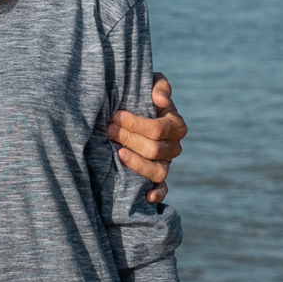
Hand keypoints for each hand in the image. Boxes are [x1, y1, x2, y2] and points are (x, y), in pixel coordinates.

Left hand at [108, 72, 185, 203]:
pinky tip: (146, 197)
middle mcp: (173, 147)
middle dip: (128, 139)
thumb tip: (160, 98)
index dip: (136, 123)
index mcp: (175, 125)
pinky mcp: (157, 178)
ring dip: (137, 164)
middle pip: (154, 149)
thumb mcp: (150, 84)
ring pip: (158, 170)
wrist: (126, 114)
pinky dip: (157, 194)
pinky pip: (163, 189)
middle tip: (107, 130)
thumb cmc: (139, 98)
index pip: (158, 129)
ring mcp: (166, 163)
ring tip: (118, 154)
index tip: (114, 115)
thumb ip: (159, 85)